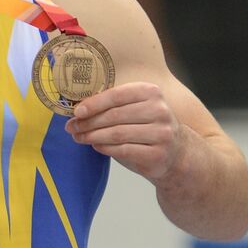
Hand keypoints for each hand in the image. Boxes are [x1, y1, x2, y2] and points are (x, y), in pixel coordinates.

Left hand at [65, 82, 184, 180]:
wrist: (175, 152)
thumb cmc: (146, 127)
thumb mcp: (134, 108)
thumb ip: (112, 106)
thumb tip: (77, 111)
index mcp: (151, 93)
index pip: (117, 95)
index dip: (94, 104)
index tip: (76, 112)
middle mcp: (159, 110)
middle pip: (114, 116)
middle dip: (88, 122)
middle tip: (72, 127)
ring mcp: (161, 133)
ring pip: (117, 134)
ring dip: (92, 136)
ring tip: (78, 137)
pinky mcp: (158, 154)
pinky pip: (123, 150)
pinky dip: (105, 148)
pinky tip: (96, 146)